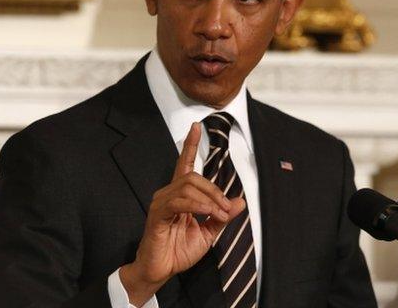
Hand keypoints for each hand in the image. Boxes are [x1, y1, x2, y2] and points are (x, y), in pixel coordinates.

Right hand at [119, 122, 245, 304]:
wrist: (160, 270)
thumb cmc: (178, 251)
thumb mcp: (208, 233)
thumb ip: (222, 216)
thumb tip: (240, 202)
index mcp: (180, 195)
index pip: (184, 163)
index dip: (190, 145)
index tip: (196, 127)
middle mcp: (168, 194)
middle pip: (193, 176)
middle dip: (215, 190)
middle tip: (227, 209)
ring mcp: (161, 203)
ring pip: (187, 186)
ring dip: (209, 199)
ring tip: (219, 215)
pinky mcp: (157, 215)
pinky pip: (178, 202)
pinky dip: (197, 206)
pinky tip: (206, 213)